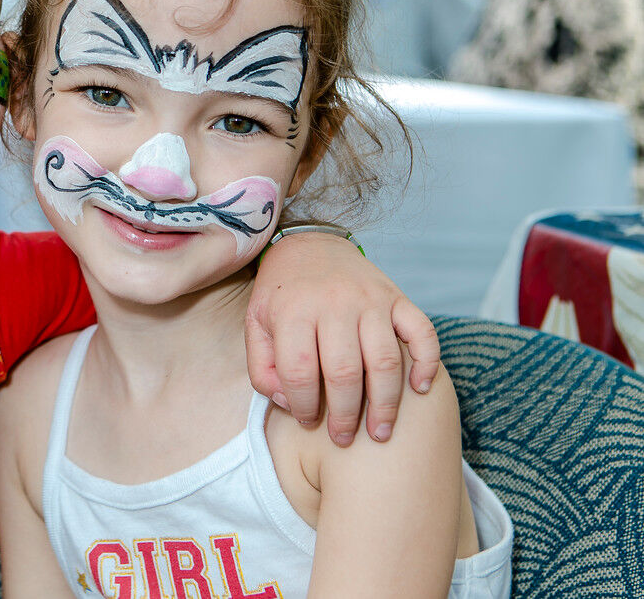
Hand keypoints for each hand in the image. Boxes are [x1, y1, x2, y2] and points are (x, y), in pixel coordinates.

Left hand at [246, 231, 439, 445]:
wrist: (309, 245)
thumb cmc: (281, 295)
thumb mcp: (256, 325)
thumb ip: (262, 367)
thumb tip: (289, 404)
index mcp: (293, 311)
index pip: (299, 370)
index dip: (303, 405)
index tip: (307, 421)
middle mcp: (334, 303)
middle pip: (344, 372)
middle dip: (345, 415)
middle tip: (344, 439)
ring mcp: (370, 299)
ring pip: (385, 360)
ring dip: (386, 403)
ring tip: (380, 432)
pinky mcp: (397, 297)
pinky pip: (422, 332)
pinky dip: (427, 362)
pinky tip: (421, 389)